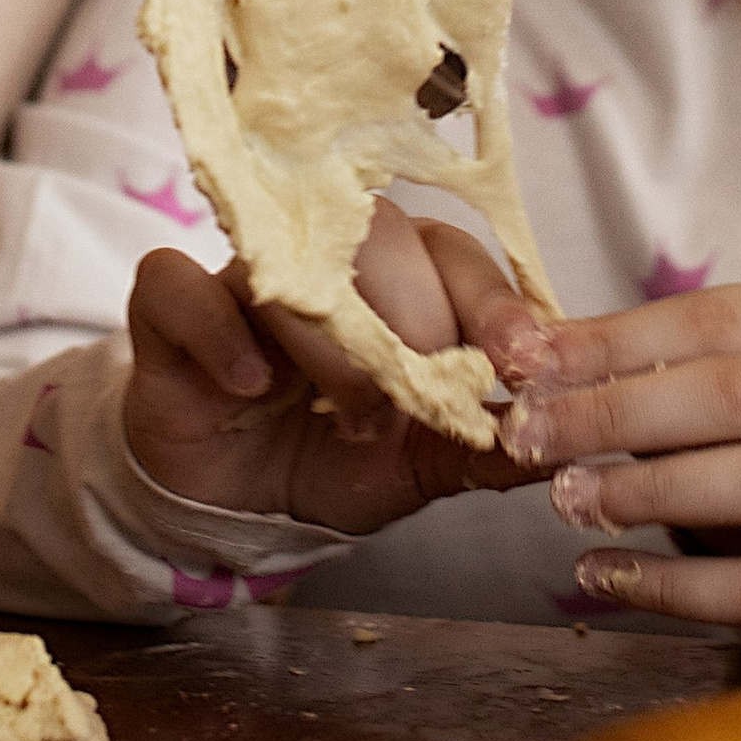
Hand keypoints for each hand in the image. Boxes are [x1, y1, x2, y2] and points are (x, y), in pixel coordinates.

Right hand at [123, 206, 543, 534]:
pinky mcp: (170, 309)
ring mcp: (245, 278)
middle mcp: (323, 260)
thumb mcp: (422, 465)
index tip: (520, 360)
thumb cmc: (332, 461)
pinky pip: (179, 284)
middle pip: (381, 234)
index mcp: (399, 282)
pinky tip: (249, 385)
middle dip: (417, 320)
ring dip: (333, 344)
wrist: (235, 506)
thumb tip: (570, 439)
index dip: (491, 302)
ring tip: (351, 419)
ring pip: (294, 258)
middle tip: (417, 400)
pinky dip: (218, 331)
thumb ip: (488, 448)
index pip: (454, 253)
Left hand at [496, 282, 740, 651]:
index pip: (714, 318)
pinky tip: (605, 575)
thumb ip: (642, 367)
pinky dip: (678, 585)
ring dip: (652, 490)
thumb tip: (526, 355)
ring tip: (568, 500)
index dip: (615, 342)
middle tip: (530, 438)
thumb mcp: (729, 381)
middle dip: (618, 414)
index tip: (527, 365)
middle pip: (737, 395)